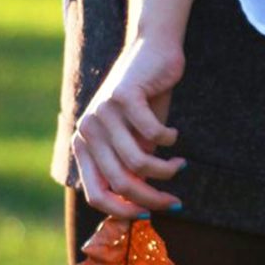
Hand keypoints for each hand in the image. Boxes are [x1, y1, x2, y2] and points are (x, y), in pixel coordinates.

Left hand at [71, 37, 187, 217]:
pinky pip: (153, 135)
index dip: (123, 211)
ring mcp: (102, 112)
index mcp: (84, 145)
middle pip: (121, 182)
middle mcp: (87, 130)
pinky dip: (170, 140)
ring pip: (139, 162)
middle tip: (175, 201)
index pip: (96, 194)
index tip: (149, 214)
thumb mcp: (134, 140)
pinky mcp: (124, 96)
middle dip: (153, 198)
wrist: (152, 50)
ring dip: (166, 169)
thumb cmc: (145, 101)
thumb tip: (141, 208)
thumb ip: (131, 168)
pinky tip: (174, 133)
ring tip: (180, 164)